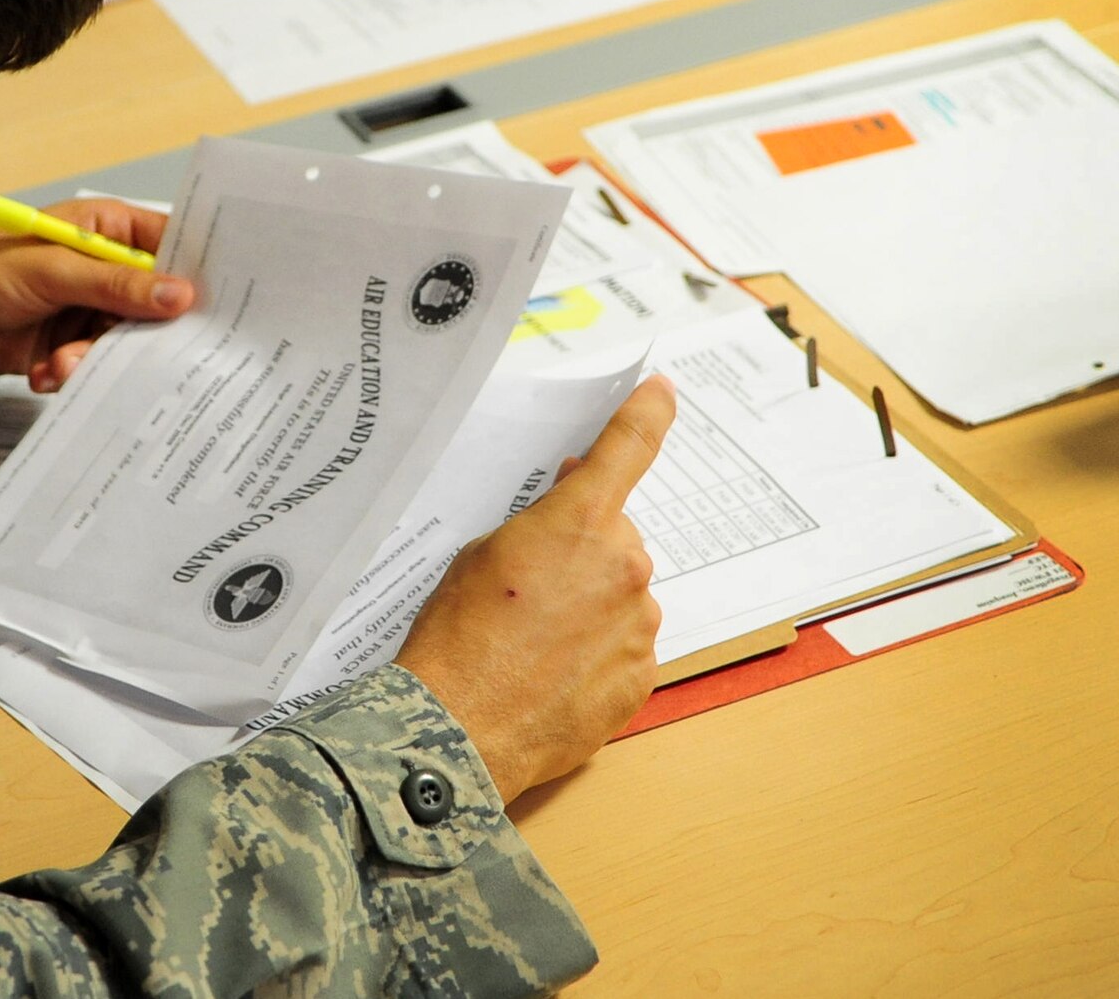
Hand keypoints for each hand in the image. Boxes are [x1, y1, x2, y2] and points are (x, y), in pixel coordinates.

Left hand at [0, 198, 195, 392]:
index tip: (213, 309)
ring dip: (95, 357)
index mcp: (110, 231)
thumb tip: (181, 295)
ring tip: (61, 363)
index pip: (172, 247)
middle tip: (128, 350)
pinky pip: (96, 364)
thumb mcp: (53, 271)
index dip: (194, 276)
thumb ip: (116, 285)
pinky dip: (73, 373)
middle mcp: (108, 270)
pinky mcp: (72, 344)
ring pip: (125, 341)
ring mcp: (90, 308)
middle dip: (139, 333)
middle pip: (156, 305)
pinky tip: (45, 373)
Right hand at [396, 375, 674, 800]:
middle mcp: (624, 567)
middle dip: (584, 549)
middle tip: (532, 584)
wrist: (460, 727)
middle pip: (617, 537)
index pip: (628, 448)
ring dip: (592, 604)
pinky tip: (552, 670)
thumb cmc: (457, 638)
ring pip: (623, 594)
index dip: (647, 412)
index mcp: (580, 524)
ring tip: (534, 640)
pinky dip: (596, 650)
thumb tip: (569, 510)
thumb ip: (538, 524)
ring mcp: (639, 625)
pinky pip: (624, 645)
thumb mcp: (481, 554)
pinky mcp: (641, 676)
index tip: (662, 392)